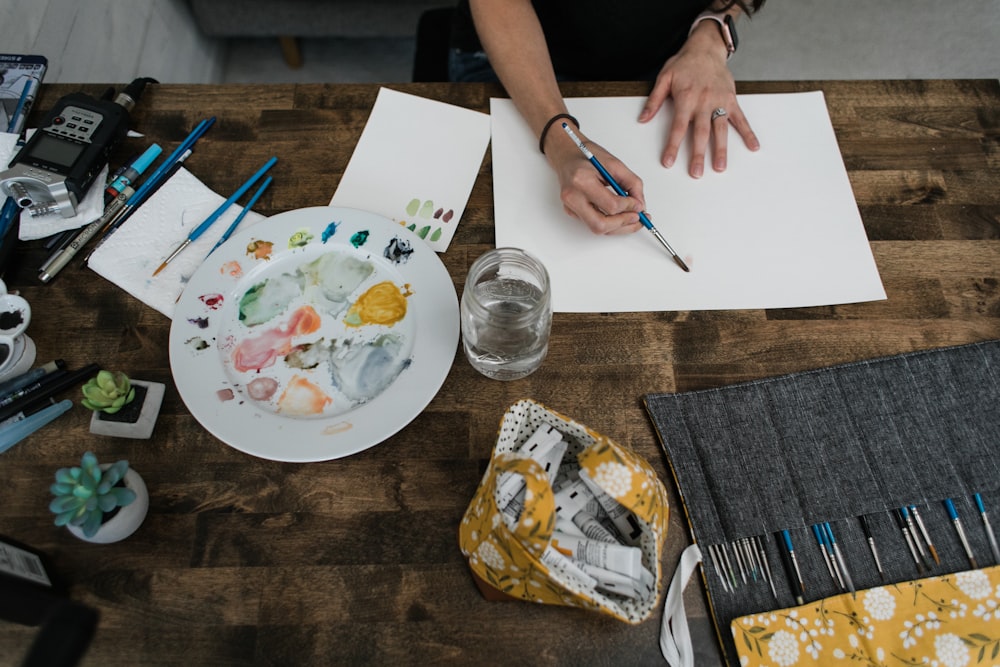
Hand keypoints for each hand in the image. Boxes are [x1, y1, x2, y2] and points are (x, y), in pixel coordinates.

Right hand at [544, 130, 645, 234]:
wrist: (567, 155)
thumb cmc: (587, 155)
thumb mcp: (615, 164)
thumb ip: (631, 184)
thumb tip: (640, 205)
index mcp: (582, 181)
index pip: (610, 205)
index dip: (629, 207)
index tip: (639, 206)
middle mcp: (572, 197)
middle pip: (601, 224)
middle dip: (623, 224)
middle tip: (638, 219)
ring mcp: (570, 206)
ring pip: (597, 228)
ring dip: (618, 227)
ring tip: (632, 219)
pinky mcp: (571, 211)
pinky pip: (593, 223)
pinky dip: (609, 222)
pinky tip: (618, 215)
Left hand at [638, 22, 759, 177]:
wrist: (706, 47)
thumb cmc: (684, 63)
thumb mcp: (664, 77)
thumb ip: (654, 100)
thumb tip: (642, 119)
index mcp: (686, 98)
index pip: (678, 127)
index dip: (673, 145)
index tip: (668, 162)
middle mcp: (704, 101)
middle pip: (701, 132)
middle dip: (698, 154)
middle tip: (696, 173)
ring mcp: (720, 101)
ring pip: (721, 129)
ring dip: (722, 149)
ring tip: (720, 167)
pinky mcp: (731, 100)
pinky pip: (741, 119)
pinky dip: (748, 133)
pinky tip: (753, 146)